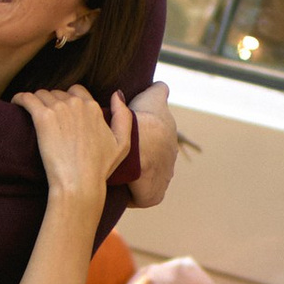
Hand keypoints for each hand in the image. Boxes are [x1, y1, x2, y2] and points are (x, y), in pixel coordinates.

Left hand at [20, 82, 134, 205]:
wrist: (79, 183)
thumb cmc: (100, 169)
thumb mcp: (123, 144)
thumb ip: (123, 116)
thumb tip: (117, 94)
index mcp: (93, 108)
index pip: (76, 91)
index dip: (68, 100)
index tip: (61, 112)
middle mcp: (76, 104)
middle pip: (57, 93)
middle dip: (51, 102)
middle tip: (46, 119)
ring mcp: (59, 109)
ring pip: (41, 94)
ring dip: (36, 102)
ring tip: (30, 113)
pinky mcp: (42, 118)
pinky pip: (26, 98)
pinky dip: (19, 99)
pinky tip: (16, 104)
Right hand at [126, 82, 178, 206]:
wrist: (141, 143)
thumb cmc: (145, 119)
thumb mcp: (153, 98)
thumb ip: (159, 91)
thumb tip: (161, 85)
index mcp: (169, 142)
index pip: (157, 146)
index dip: (145, 144)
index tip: (131, 145)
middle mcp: (169, 162)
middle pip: (153, 165)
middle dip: (139, 164)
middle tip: (118, 160)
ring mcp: (163, 179)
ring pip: (146, 181)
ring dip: (134, 180)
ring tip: (114, 174)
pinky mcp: (153, 196)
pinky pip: (141, 198)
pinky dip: (131, 195)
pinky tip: (118, 188)